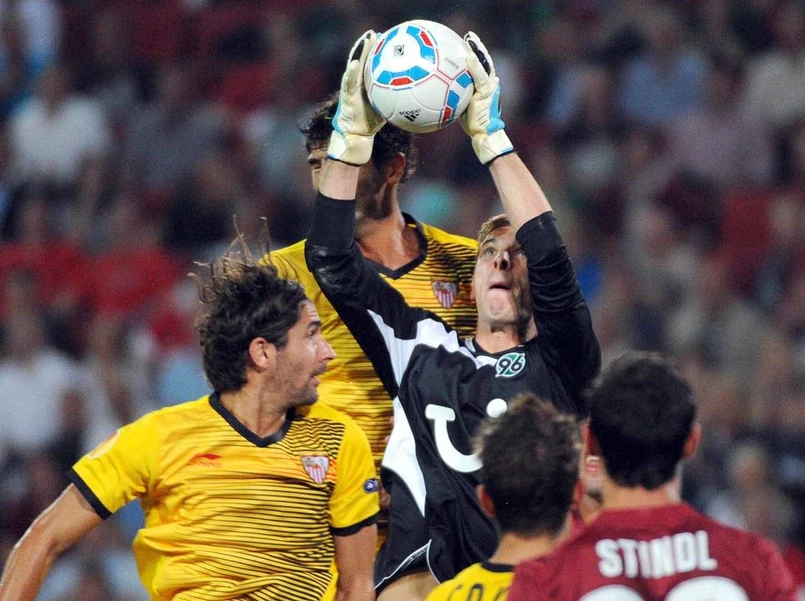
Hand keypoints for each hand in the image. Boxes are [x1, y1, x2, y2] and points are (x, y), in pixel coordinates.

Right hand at [328, 30, 386, 165]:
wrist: (356, 134)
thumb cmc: (371, 121)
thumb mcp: (386, 107)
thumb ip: (396, 98)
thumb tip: (416, 95)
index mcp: (366, 83)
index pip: (371, 64)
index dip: (377, 50)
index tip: (386, 38)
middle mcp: (357, 82)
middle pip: (362, 60)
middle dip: (367, 46)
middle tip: (375, 33)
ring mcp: (350, 87)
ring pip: (354, 66)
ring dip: (358, 53)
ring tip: (364, 41)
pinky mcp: (346, 95)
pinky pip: (349, 82)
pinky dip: (351, 72)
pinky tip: (355, 63)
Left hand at [460, 31, 513, 163]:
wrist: (485, 134)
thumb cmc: (473, 124)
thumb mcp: (463, 108)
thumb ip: (457, 96)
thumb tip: (439, 92)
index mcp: (485, 86)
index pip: (481, 66)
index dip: (475, 54)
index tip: (467, 44)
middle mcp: (490, 84)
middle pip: (485, 61)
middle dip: (478, 48)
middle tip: (470, 36)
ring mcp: (490, 87)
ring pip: (485, 65)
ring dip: (478, 51)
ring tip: (470, 40)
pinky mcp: (487, 92)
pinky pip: (480, 76)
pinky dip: (474, 66)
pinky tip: (468, 57)